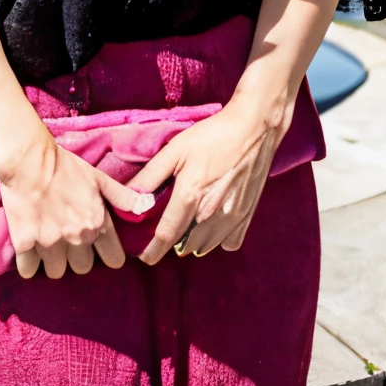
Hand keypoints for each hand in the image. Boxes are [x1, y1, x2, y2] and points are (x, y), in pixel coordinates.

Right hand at [0, 130, 153, 278]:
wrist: (27, 160)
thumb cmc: (64, 166)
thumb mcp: (98, 178)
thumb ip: (122, 197)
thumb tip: (147, 206)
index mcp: (97, 223)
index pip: (114, 259)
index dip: (108, 256)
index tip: (100, 251)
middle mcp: (76, 237)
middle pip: (82, 268)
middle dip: (76, 258)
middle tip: (67, 244)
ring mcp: (49, 243)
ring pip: (56, 271)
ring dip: (51, 262)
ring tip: (45, 246)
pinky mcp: (24, 244)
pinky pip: (28, 270)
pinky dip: (27, 264)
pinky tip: (27, 251)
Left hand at [134, 89, 286, 265]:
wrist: (255, 127)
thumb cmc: (214, 135)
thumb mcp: (176, 148)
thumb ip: (152, 175)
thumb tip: (130, 196)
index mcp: (191, 194)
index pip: (166, 234)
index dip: (153, 250)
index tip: (144, 258)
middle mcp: (212, 212)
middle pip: (184, 243)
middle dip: (172, 241)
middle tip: (166, 227)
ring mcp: (232, 216)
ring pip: (205, 245)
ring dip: (192, 240)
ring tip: (188, 223)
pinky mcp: (247, 215)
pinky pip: (228, 242)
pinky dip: (217, 238)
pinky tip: (212, 222)